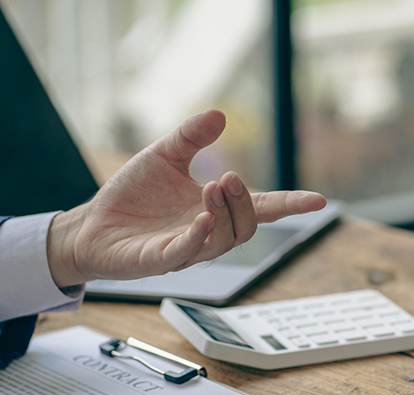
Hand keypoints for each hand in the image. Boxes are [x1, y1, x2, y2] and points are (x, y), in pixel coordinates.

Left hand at [47, 110, 326, 287]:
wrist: (93, 225)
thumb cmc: (133, 196)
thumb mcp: (164, 156)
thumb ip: (191, 138)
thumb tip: (219, 115)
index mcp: (216, 209)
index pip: (262, 208)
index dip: (291, 205)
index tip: (319, 200)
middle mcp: (209, 232)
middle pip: (247, 226)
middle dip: (245, 202)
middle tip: (228, 177)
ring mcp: (188, 249)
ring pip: (224, 240)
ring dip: (225, 213)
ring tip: (212, 186)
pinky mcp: (161, 260)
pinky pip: (187, 253)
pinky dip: (198, 237)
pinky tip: (202, 219)